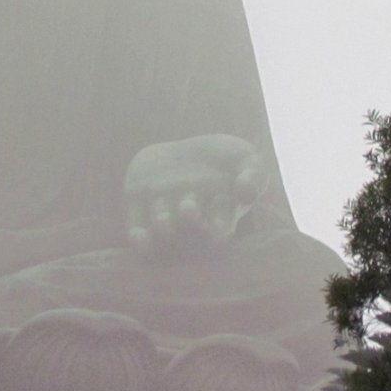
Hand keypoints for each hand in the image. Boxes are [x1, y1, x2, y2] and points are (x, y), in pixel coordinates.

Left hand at [124, 134, 268, 260]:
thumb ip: (253, 175)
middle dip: (188, 221)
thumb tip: (247, 193)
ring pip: (162, 228)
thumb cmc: (225, 159)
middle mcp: (191, 221)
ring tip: (164, 219)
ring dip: (163, 225)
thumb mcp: (246, 160)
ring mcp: (164, 214)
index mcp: (219, 216)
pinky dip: (138, 239)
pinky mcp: (139, 206)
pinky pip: (136, 229)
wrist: (187, 151)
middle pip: (189, 230)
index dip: (217, 227)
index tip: (218, 227)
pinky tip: (138, 236)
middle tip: (190, 207)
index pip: (219, 228)